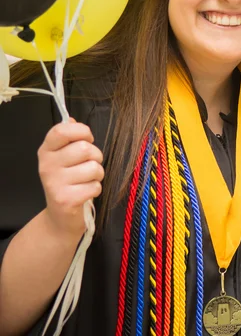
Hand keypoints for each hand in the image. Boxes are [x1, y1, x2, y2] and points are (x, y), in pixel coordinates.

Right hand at [37, 119, 103, 238]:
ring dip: (97, 175)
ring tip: (87, 180)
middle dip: (96, 156)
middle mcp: (47, 165)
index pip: (62, 130)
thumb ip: (69, 138)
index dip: (81, 131)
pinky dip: (96, 189)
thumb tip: (72, 119)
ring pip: (94, 168)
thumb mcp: (64, 158)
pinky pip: (95, 186)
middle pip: (85, 148)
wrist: (60, 217)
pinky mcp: (65, 199)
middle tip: (89, 165)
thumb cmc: (69, 182)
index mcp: (46, 151)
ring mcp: (54, 183)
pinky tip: (85, 193)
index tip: (87, 139)